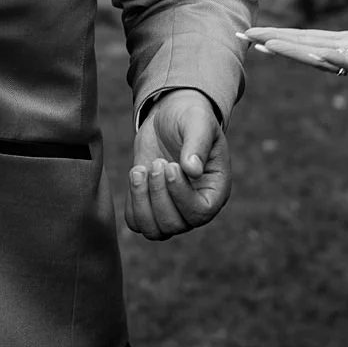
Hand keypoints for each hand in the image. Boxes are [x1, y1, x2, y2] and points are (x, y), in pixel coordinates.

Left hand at [127, 89, 229, 239]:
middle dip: (158, 194)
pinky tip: (136, 173)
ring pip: (154, 231)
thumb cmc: (190, 117)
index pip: (200, 212)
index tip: (169, 165)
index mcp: (215, 190)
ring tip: (140, 170)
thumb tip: (192, 170)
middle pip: (174, 225)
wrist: (170, 116)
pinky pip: (137, 222)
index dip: (180, 194)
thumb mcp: (198, 123)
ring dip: (141, 202)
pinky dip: (132, 202)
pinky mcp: (150, 205)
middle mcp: (195, 206)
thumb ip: (197, 144)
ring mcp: (172, 209)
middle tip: (156, 162)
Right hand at [244, 0, 347, 125]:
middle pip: (305, 46)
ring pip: (318, 55)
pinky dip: (329, 57)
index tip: (256, 32)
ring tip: (260, 44)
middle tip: (241, 37)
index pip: (311, 38)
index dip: (283, 34)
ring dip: (290, 49)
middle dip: (273, 41)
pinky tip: (312, 52)